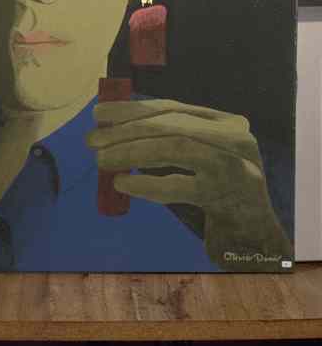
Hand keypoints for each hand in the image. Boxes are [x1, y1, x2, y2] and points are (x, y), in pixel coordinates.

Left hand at [86, 99, 291, 269]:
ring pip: (177, 148)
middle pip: (173, 125)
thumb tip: (108, 128)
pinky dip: (147, 184)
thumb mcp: (194, 158)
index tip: (98, 114)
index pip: (171, 108)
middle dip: (127, 130)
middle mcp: (236, 138)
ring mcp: (235, 167)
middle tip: (93, 140)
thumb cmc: (213, 192)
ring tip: (102, 160)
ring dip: (133, 151)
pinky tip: (122, 184)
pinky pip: (180, 186)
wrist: (251, 237)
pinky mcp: (228, 197)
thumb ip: (164, 140)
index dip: (131, 109)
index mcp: (225, 122)